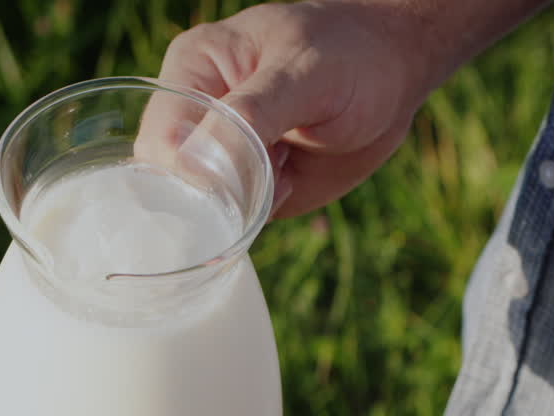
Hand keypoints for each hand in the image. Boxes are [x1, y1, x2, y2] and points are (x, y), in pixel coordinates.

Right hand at [155, 1, 431, 216]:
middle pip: (171, 185)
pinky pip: (237, 222)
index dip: (188, 172)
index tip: (239, 174)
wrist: (393, 77)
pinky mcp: (249, 189)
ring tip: (288, 160)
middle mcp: (195, 120)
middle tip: (275, 164)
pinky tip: (293, 178)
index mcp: (191, 74)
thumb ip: (250, 114)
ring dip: (246, 204)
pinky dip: (264, 213)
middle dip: (218, 195)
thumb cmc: (348, 56)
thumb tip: (194, 164)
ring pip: (205, 211)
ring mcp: (221, 159)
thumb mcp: (304, 74)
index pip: (160, 142)